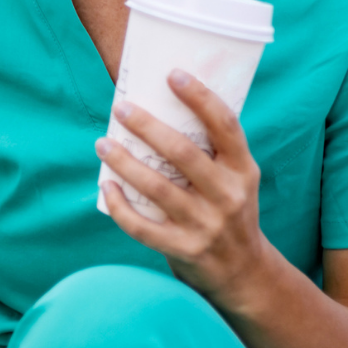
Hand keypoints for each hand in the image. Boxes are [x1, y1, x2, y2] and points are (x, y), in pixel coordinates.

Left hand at [93, 69, 278, 305]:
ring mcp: (207, 225)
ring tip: (102, 144)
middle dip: (146, 126)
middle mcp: (229, 195)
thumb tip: (161, 107)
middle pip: (182, 152)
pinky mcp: (185, 250)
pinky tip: (106, 187)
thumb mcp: (235, 181)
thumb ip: (210, 153)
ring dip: (123, 162)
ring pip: (156, 187)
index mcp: (244, 170)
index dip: (200, 97)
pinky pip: (142, 226)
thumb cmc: (229, 212)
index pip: (225, 126)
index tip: (172, 74)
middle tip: (121, 108)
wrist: (245, 273)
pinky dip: (119, 206)